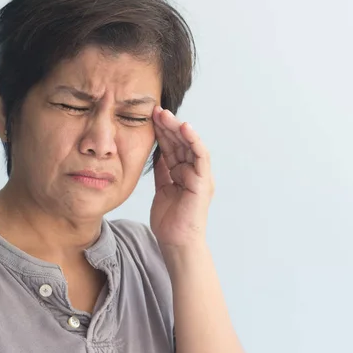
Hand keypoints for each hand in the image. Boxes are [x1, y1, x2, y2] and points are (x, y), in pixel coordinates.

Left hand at [149, 106, 214, 249]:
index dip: (162, 132)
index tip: (149, 117)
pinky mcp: (203, 181)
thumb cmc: (169, 221)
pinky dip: (194, 141)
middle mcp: (193, 172)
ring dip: (178, 128)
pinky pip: (200, 156)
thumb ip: (162, 171)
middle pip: (180, 143)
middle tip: (155, 110)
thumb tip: (157, 153)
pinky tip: (184, 128)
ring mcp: (200, 176)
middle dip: (168, 125)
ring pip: (189, 145)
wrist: (176, 242)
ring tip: (165, 114)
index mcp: (183, 173)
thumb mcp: (162, 189)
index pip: (172, 147)